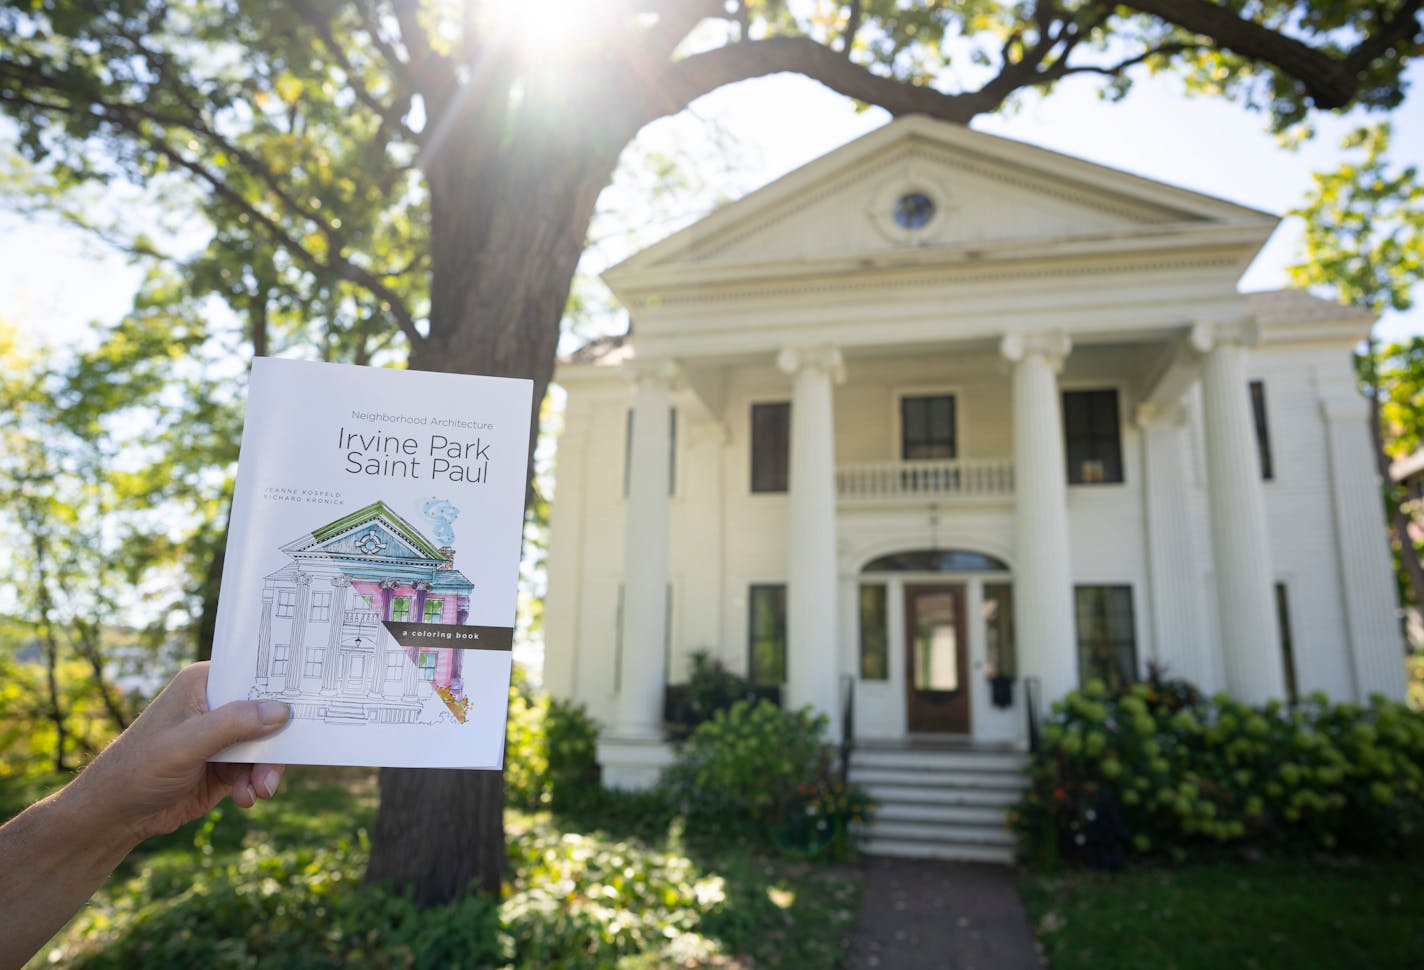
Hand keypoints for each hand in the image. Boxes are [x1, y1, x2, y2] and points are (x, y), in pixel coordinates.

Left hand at [70, 661, 291, 843]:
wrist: (115, 816)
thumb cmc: (139, 768)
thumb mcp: (187, 743)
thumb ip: (234, 723)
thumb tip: (282, 710)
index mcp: (204, 683)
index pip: (253, 674)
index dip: (281, 686)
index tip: (310, 698)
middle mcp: (216, 706)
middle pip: (267, 714)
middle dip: (275, 742)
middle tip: (277, 766)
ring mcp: (222, 737)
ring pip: (266, 745)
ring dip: (266, 769)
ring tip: (260, 791)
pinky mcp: (225, 765)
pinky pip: (256, 768)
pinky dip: (254, 784)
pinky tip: (244, 798)